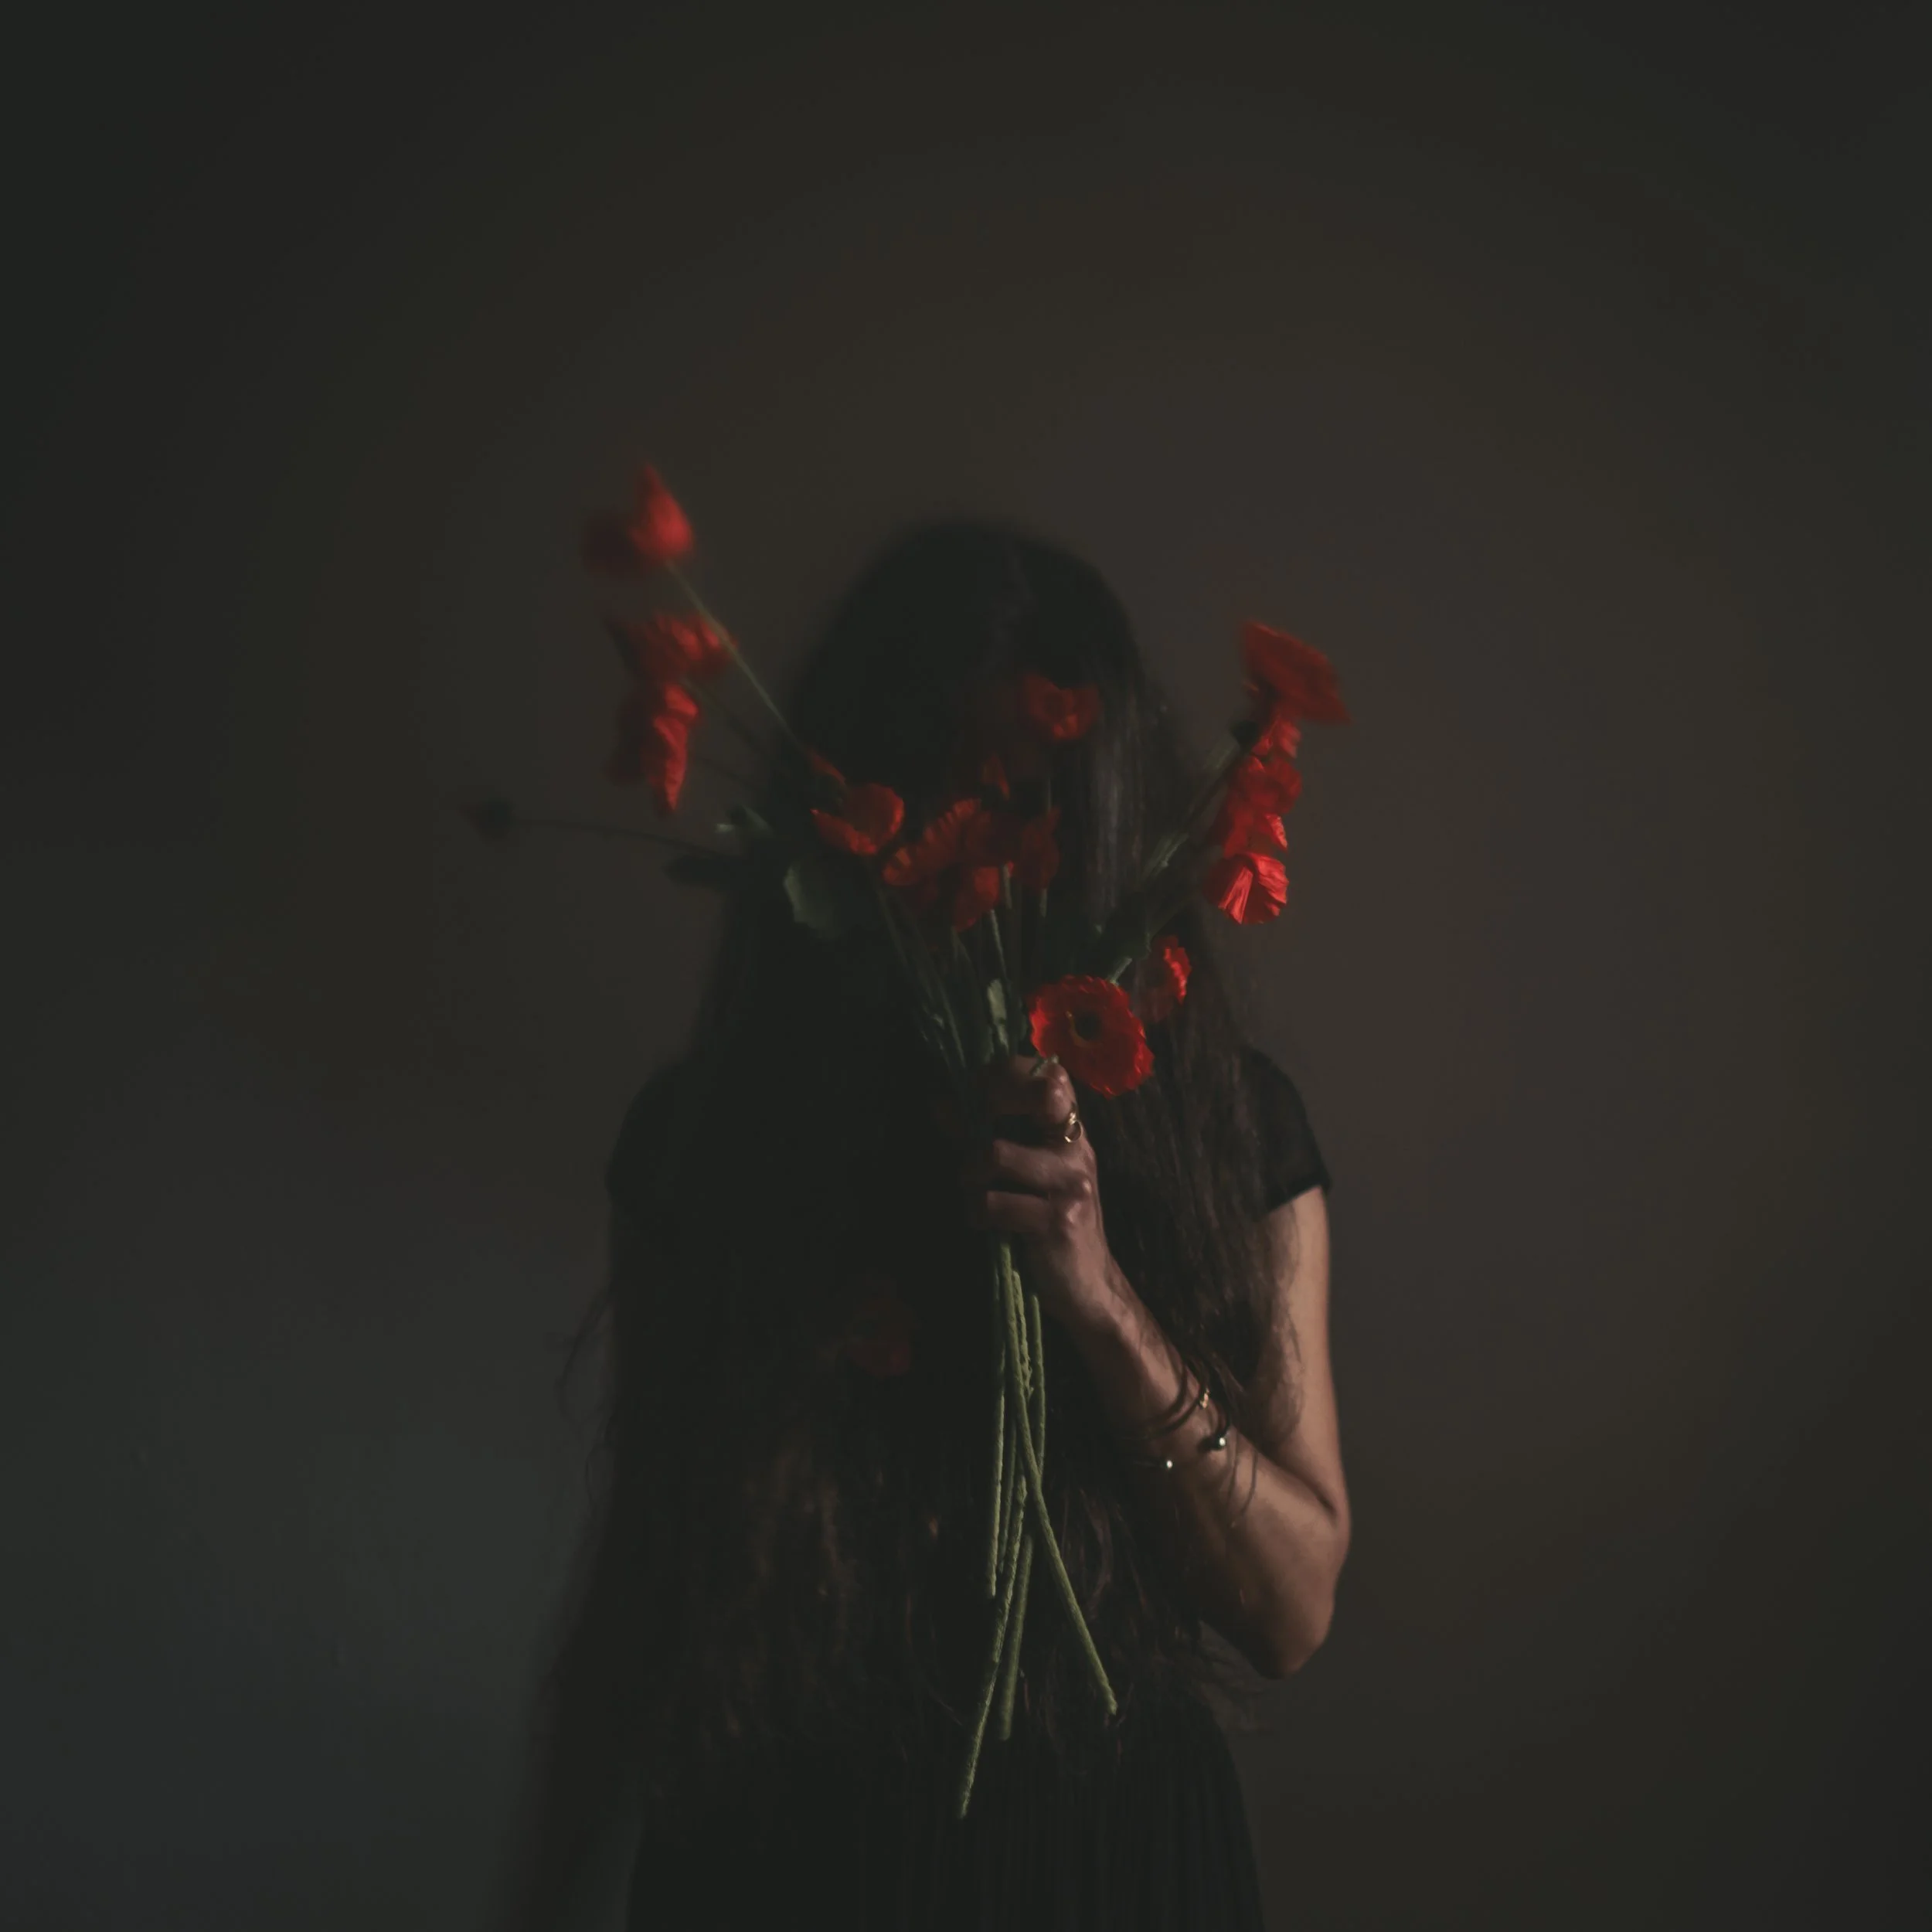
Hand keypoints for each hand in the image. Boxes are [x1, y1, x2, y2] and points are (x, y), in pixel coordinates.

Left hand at [960, 1055, 1127, 1339]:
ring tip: (972, 1193)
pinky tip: (983, 1223)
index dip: (1006, 1073)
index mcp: (1072, 1134)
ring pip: (996, 1153)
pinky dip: (975, 1213)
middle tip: (966, 1134)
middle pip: (1040, 1094)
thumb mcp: (1024, 1176)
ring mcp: (1071, 1185)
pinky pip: (993, 1202)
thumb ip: (986, 1137)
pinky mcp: (1057, 1221)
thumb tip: (941, 1104)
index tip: (973, 1093)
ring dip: (968, 1175)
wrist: (1089, 1288)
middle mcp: (1077, 1151)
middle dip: (988, 1103)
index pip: (1051, 1075)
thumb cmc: (1049, 1227)